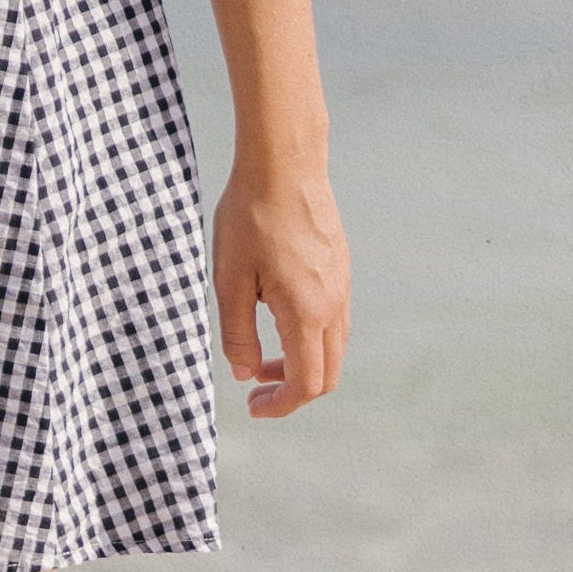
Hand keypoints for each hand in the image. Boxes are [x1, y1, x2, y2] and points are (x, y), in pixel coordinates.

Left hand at [214, 158, 349, 419]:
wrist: (284, 164)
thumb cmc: (250, 218)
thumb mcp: (229, 280)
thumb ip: (237, 333)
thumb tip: (246, 374)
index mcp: (308, 312)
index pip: (307, 384)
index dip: (281, 406)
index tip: (252, 407)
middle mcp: (334, 304)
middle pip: (327, 374)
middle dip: (292, 390)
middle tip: (255, 388)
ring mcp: (342, 286)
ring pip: (333, 348)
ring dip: (301, 363)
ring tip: (260, 355)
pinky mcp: (340, 269)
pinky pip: (333, 320)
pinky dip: (309, 338)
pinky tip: (276, 318)